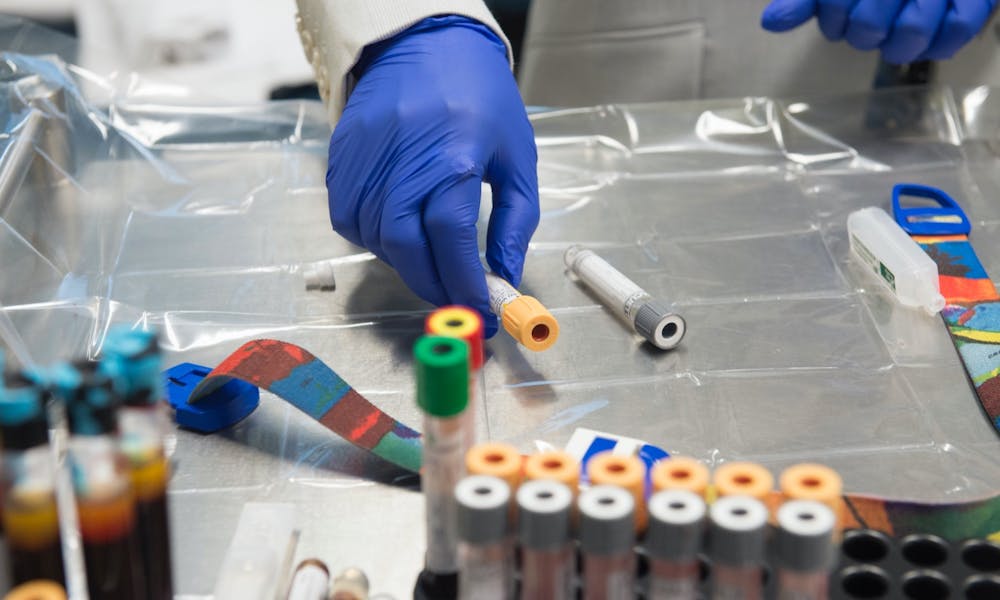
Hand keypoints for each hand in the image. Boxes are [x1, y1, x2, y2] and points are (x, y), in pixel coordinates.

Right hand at [327, 16, 538, 336]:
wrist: (424, 43)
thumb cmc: (480, 97)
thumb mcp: (516, 157)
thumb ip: (516, 222)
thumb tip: (505, 276)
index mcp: (455, 156)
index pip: (453, 238)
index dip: (464, 283)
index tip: (480, 309)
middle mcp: (405, 159)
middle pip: (405, 246)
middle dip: (431, 284)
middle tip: (454, 297)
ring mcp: (366, 158)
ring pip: (374, 237)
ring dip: (404, 263)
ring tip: (431, 259)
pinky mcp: (341, 157)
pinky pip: (347, 217)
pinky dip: (372, 238)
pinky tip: (398, 231)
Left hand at [761, 0, 996, 63]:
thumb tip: (771, 23)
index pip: (837, 3)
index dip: (833, 20)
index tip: (838, 21)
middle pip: (869, 24)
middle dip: (863, 34)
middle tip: (867, 30)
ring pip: (911, 31)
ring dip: (896, 46)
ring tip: (894, 40)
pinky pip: (958, 29)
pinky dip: (940, 44)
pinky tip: (928, 44)